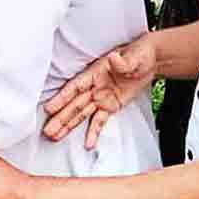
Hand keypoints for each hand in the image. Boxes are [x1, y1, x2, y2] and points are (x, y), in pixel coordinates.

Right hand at [43, 32, 155, 148]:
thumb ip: (123, 62)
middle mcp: (94, 87)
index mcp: (95, 73)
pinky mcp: (111, 106)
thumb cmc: (139, 54)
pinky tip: (87, 144)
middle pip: (74, 105)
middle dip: (60, 118)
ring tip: (55, 137)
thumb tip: (114, 58)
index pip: (75, 87)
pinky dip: (93, 132)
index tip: (49, 109)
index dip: (61, 98)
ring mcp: (101, 97)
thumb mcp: (133, 57)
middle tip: (47, 131)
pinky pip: (100, 121)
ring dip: (68, 126)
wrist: (150, 61)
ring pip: (81, 114)